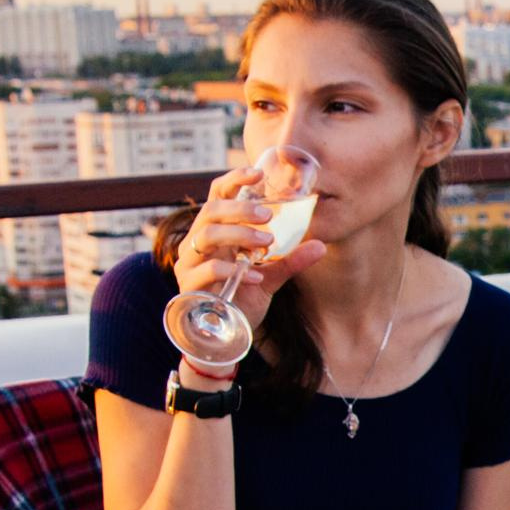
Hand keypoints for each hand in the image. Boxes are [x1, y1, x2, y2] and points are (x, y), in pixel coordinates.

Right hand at [172, 165, 326, 329]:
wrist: (226, 336)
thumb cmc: (243, 299)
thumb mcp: (271, 277)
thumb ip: (290, 260)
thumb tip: (321, 245)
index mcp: (217, 231)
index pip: (219, 195)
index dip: (234, 180)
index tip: (258, 173)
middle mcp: (199, 242)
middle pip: (211, 211)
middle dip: (240, 210)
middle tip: (268, 216)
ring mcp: (190, 262)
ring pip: (206, 235)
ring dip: (237, 234)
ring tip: (266, 243)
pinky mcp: (188, 285)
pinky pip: (206, 270)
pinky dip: (231, 270)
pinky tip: (254, 276)